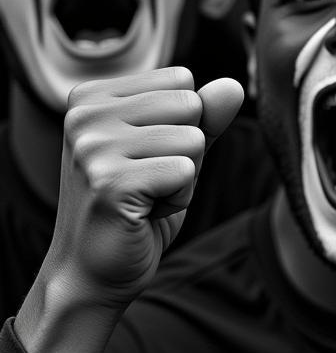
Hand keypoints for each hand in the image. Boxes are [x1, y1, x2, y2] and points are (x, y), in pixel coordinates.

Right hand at [14, 69, 242, 352]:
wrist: (95, 272)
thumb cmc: (137, 208)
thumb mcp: (176, 151)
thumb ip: (205, 116)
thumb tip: (233, 85)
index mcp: (92, 96)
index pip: (181, 81)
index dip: (180, 125)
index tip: (146, 159)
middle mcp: (84, 114)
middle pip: (190, 105)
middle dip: (186, 151)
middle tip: (148, 182)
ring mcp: (92, 147)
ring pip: (193, 140)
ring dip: (183, 178)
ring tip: (145, 198)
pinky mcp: (109, 181)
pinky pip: (186, 171)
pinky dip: (179, 198)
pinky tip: (143, 214)